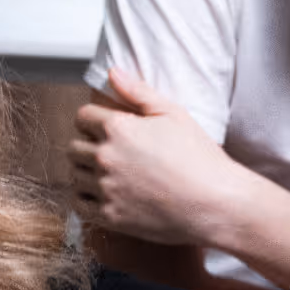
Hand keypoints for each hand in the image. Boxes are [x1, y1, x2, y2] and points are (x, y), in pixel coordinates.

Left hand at [69, 69, 255, 246]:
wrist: (216, 203)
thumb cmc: (199, 158)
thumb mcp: (173, 114)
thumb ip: (138, 92)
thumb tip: (112, 72)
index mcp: (118, 128)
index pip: (82, 117)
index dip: (94, 121)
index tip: (106, 129)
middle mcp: (106, 157)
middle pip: (74, 147)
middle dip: (88, 146)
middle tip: (110, 153)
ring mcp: (106, 188)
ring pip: (74, 175)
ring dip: (86, 173)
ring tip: (110, 175)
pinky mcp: (109, 216)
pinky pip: (79, 204)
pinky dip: (87, 199)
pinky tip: (105, 195)